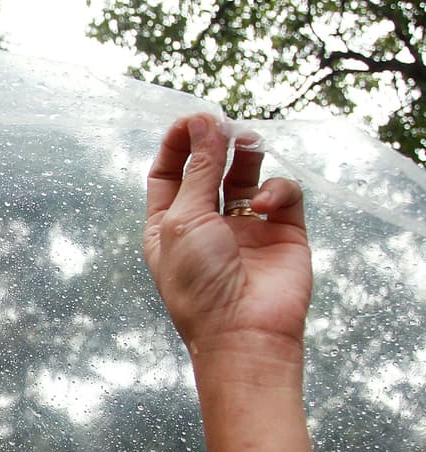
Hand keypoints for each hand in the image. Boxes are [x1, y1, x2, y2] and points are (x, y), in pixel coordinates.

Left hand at [144, 113, 313, 451]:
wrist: (244, 333)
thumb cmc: (199, 284)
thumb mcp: (183, 221)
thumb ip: (197, 170)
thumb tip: (202, 124)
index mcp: (168, 224)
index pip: (168, 173)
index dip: (177, 143)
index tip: (189, 118)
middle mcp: (205, 223)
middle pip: (208, 167)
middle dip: (214, 143)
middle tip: (222, 125)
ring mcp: (245, 227)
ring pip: (247, 174)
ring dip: (246, 154)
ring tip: (247, 144)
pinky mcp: (283, 232)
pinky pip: (281, 194)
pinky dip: (274, 190)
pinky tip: (262, 206)